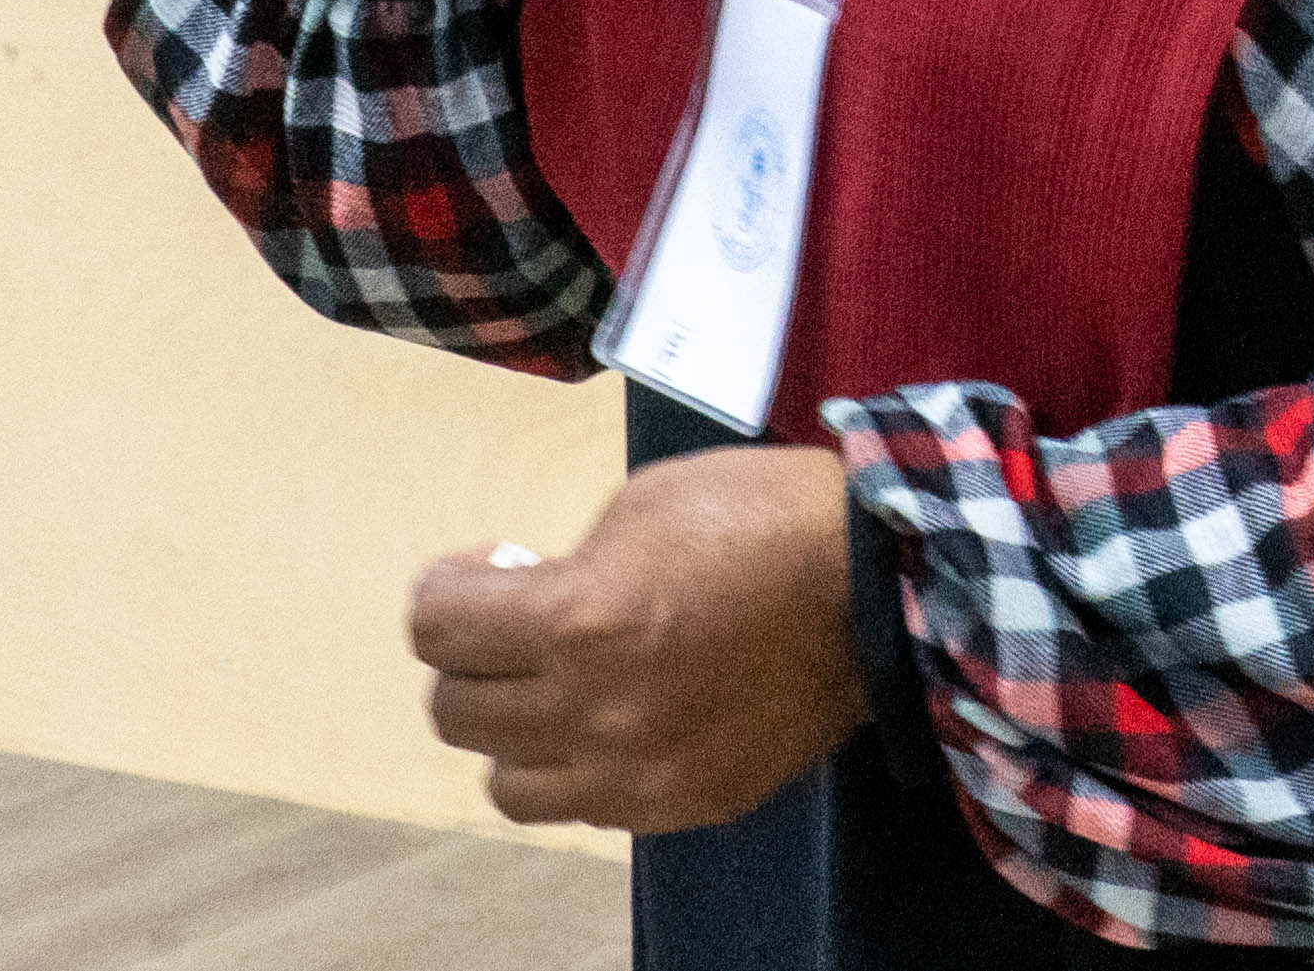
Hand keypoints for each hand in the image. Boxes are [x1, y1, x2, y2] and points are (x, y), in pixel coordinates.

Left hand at [414, 448, 871, 833]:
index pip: (436, 628)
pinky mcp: (680, 805)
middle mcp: (592, 711)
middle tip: (519, 624)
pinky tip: (618, 719)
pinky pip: (583, 809)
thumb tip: (524, 599)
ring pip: (504, 782)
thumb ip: (567, 563)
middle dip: (474, 658)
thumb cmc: (762, 516)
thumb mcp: (642, 504)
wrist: (877, 587)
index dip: (447, 590)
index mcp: (577, 618)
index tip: (482, 572)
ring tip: (558, 688)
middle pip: (455, 710)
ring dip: (515, 730)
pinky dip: (579, 767)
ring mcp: (636, 773)